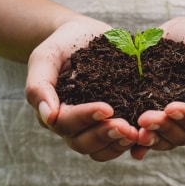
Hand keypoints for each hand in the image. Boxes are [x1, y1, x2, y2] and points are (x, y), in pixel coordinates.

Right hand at [25, 16, 137, 160]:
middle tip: (126, 127)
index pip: (65, 123)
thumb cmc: (62, 44)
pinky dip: (131, 143)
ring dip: (117, 144)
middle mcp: (71, 125)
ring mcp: (92, 127)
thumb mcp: (46, 57)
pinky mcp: (113, 123)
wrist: (84, 35)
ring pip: (100, 150)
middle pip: (82, 143)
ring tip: (136, 133)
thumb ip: (39, 85)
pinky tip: (145, 135)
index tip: (107, 108)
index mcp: (54, 111)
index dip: (85, 118)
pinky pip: (117, 144)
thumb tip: (49, 117)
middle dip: (104, 135)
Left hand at [131, 15, 184, 159]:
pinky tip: (125, 142)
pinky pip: (149, 132)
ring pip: (165, 139)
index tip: (170, 108)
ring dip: (150, 136)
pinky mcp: (156, 115)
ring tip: (134, 130)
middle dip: (164, 127)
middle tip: (145, 118)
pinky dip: (137, 140)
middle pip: (183, 135)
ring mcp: (175, 122)